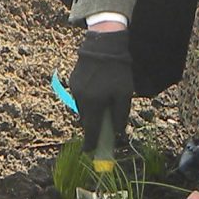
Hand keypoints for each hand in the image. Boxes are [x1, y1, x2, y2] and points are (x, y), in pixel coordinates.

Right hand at [66, 27, 135, 161]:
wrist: (103, 45)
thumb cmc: (117, 71)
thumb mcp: (124, 94)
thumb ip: (120, 115)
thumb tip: (116, 132)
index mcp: (93, 104)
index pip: (91, 130)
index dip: (91, 143)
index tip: (89, 152)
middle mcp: (81, 99)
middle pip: (86, 120)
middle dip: (93, 127)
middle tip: (101, 131)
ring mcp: (75, 90)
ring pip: (83, 109)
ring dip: (91, 113)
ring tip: (103, 108)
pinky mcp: (74, 81)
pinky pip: (80, 98)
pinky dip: (88, 101)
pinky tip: (98, 94)